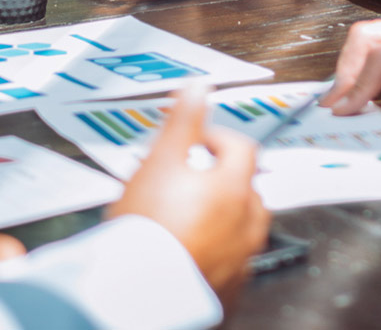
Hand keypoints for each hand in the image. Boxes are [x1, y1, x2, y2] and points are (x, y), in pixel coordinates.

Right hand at [108, 84, 269, 297]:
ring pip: (240, 227)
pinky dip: (214, 251)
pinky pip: (228, 263)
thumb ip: (183, 121)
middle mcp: (247, 226)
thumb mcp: (159, 161)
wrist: (134, 293)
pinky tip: (184, 249)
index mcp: (235, 189)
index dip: (217, 138)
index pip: (243, 148)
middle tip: (183, 178)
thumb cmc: (145, 230)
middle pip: (246, 188)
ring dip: (219, 215)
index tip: (194, 141)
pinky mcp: (226, 291)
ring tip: (181, 215)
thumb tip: (198, 87)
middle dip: (219, 177)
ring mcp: (239, 261)